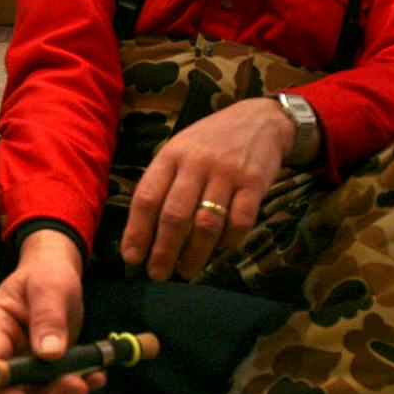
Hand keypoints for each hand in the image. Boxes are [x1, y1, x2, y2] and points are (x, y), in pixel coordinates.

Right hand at [0, 229, 102, 393]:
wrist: (57, 270)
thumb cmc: (47, 272)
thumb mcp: (50, 287)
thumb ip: (48, 317)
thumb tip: (49, 355)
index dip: (2, 392)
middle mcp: (4, 349)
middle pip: (12, 387)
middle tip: (78, 388)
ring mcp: (23, 360)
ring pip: (35, 391)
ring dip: (63, 392)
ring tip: (93, 380)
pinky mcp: (43, 367)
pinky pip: (55, 384)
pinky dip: (77, 383)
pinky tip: (97, 376)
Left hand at [120, 97, 294, 281]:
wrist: (261, 119)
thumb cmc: (210, 143)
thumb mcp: (180, 151)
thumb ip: (163, 184)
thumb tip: (142, 233)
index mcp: (171, 156)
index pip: (147, 197)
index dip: (137, 231)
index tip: (132, 258)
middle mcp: (197, 163)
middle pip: (174, 215)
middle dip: (163, 251)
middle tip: (158, 274)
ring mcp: (227, 173)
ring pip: (206, 224)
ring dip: (194, 254)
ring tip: (186, 271)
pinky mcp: (254, 183)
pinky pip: (239, 222)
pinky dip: (227, 242)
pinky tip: (219, 250)